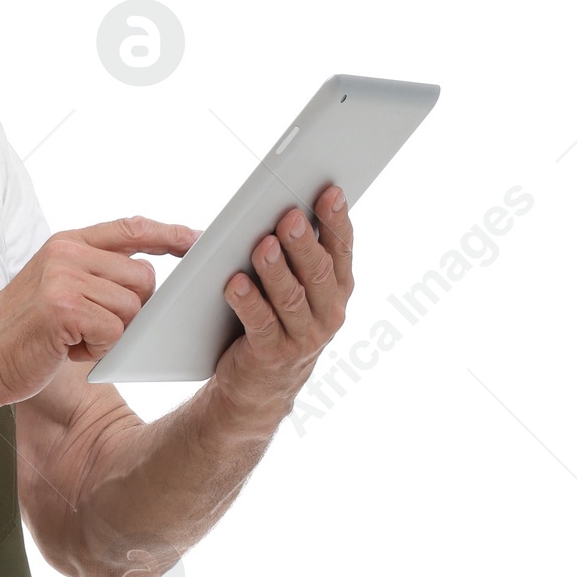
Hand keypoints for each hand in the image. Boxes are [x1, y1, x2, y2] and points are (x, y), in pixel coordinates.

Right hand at [0, 215, 198, 407]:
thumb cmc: (22, 335)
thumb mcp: (57, 289)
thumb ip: (96, 274)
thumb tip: (149, 278)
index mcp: (67, 242)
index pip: (131, 228)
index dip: (168, 234)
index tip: (196, 241)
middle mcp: (67, 252)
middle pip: (143, 277)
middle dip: (131, 311)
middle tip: (92, 328)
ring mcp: (64, 277)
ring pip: (132, 308)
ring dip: (111, 335)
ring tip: (73, 339)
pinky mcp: (63, 308)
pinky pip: (114, 332)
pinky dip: (97, 351)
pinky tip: (68, 350)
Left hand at [215, 186, 353, 423]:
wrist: (261, 385)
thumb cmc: (278, 319)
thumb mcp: (299, 287)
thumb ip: (301, 253)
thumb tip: (290, 206)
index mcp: (337, 289)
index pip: (342, 249)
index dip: (337, 221)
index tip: (329, 192)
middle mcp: (327, 314)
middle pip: (317, 272)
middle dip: (303, 243)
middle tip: (288, 217)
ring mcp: (302, 338)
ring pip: (290, 298)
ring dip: (275, 270)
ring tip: (263, 246)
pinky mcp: (271, 355)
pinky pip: (259, 324)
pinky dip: (248, 302)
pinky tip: (235, 283)